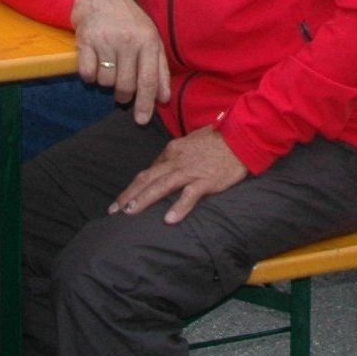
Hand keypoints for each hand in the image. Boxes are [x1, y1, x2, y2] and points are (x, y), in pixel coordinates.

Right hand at [71, 0, 171, 121]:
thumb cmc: (130, 21)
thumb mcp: (151, 38)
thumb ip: (160, 69)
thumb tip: (164, 98)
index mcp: (148, 41)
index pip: (148, 79)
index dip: (145, 103)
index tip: (141, 120)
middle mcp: (128, 41)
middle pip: (125, 86)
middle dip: (124, 96)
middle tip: (122, 92)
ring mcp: (106, 41)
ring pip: (106, 82)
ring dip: (106, 82)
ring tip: (109, 67)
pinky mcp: (85, 41)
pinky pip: (87, 74)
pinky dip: (90, 76)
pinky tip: (95, 63)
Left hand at [110, 126, 247, 224]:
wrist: (243, 135)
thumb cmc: (220, 138)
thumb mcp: (193, 140)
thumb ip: (178, 153)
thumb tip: (165, 165)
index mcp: (173, 150)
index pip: (149, 170)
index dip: (135, 186)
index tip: (124, 199)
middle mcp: (177, 160)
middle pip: (147, 178)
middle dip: (129, 195)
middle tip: (113, 211)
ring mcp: (191, 171)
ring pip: (161, 186)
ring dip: (144, 200)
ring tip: (130, 213)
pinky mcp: (207, 181)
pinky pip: (190, 195)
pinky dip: (179, 207)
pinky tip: (169, 220)